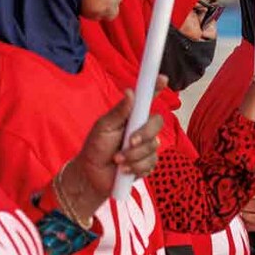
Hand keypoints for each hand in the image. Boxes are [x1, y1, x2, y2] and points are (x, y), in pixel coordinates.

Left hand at [64, 81, 165, 219]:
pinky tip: (125, 169)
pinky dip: (136, 167)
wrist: (92, 175)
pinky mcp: (148, 163)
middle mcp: (142, 129)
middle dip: (143, 135)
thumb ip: (119, 112)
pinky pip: (151, 163)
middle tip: (128, 142)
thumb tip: (130, 92)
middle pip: (157, 124)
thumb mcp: (103, 127)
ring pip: (153, 147)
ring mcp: (147, 146)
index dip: (156, 88)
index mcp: (132, 117)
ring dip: (134, 155)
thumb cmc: (96, 148)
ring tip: (118, 160)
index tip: (162, 78)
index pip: (148, 99)